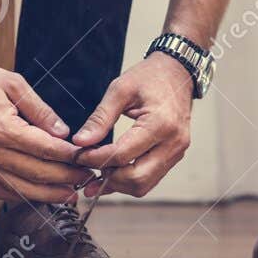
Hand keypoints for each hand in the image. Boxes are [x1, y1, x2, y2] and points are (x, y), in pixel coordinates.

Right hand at [0, 38, 89, 203]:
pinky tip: (40, 194)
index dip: (70, 158)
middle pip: (37, 174)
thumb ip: (41, 110)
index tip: (88, 159)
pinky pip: (2, 190)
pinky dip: (24, 196)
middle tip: (87, 178)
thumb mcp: (14, 84)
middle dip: (66, 179)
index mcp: (3, 129)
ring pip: (21, 189)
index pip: (46, 150)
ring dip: (48, 195)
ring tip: (70, 195)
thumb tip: (63, 132)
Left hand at [71, 53, 193, 196]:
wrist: (178, 73)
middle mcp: (173, 142)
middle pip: (136, 179)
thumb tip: (80, 142)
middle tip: (87, 166)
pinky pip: (150, 178)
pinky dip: (129, 179)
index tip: (79, 155)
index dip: (96, 159)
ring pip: (144, 185)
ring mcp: (176, 152)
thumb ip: (100, 118)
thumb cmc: (150, 77)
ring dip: (118, 183)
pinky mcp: (174, 155)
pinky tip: (111, 173)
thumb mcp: (120, 89)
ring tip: (97, 171)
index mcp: (160, 124)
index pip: (123, 155)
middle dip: (108, 177)